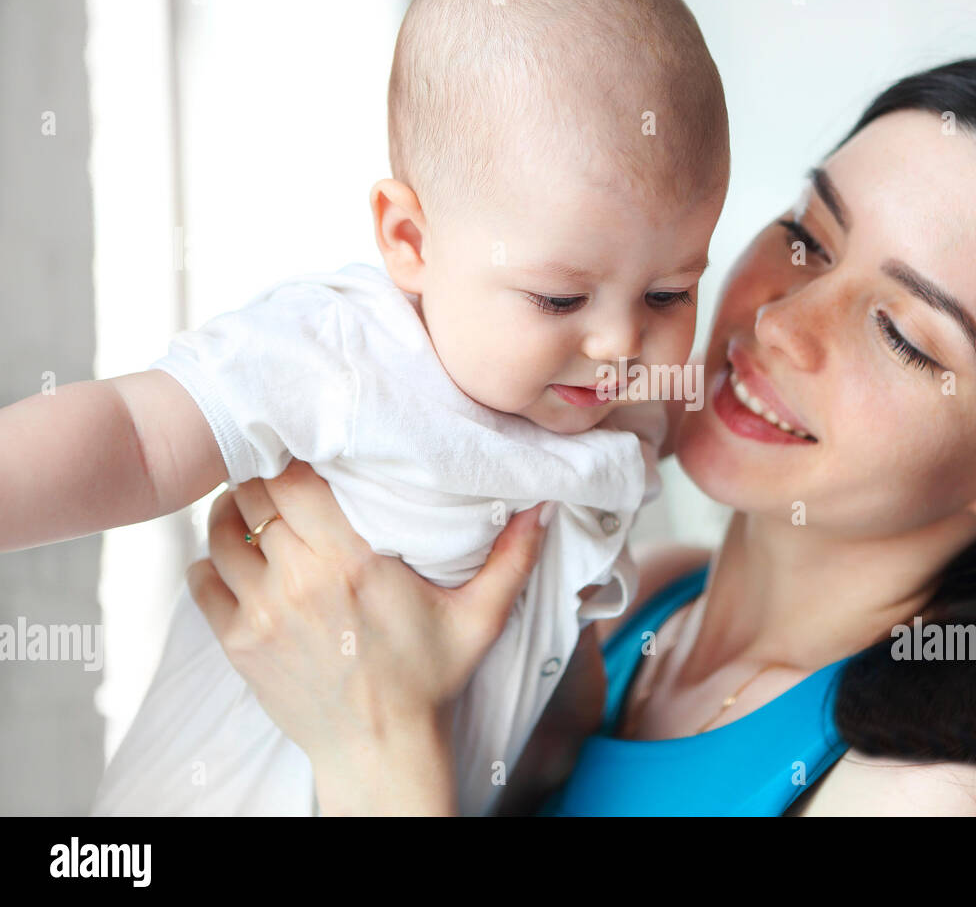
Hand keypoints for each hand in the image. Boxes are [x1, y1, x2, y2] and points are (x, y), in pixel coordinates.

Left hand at [186, 460, 552, 813]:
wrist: (380, 747)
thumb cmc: (427, 679)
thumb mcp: (478, 618)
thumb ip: (512, 559)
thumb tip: (543, 507)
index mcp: (352, 561)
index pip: (295, 480)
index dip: (293, 460)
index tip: (307, 458)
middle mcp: (299, 580)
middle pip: (252, 497)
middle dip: (262, 482)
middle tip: (280, 481)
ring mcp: (262, 613)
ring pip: (220, 534)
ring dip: (232, 517)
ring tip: (253, 514)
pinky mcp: (239, 643)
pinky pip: (202, 583)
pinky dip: (210, 564)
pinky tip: (235, 563)